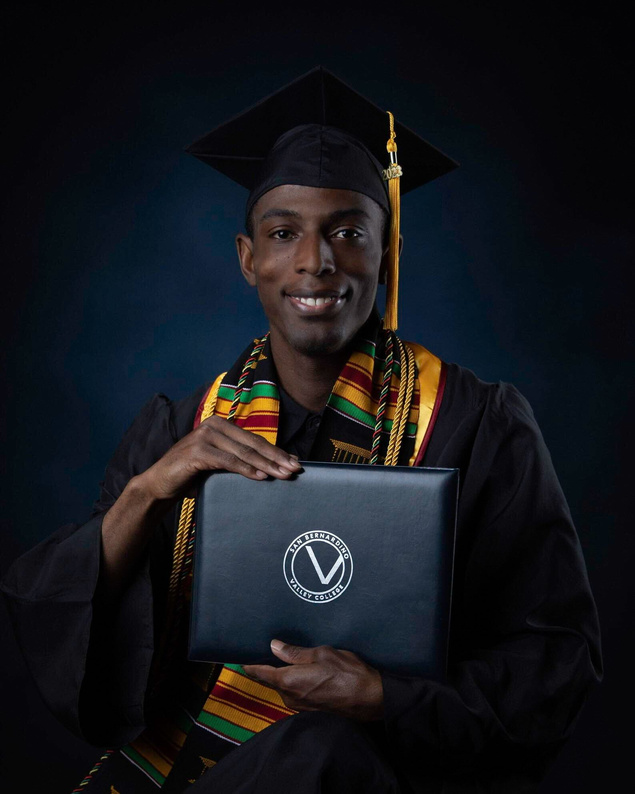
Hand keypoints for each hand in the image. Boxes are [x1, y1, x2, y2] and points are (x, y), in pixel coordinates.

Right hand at [136, 415, 301, 503]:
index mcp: (220, 425)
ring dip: (266, 464)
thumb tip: (271, 467)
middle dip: (276, 457)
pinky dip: (245, 469)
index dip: (276, 451)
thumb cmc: (191, 475)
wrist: (159, 484)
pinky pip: (227, 461)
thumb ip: (238, 460)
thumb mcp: (218, 464)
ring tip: (282, 474)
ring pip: (243, 452)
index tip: (294, 462)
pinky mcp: (197, 451)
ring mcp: (204, 437)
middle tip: (294, 469)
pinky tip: (260, 476)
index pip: (254, 439)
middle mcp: (213, 426)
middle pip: (252, 444)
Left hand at [243, 640, 383, 721]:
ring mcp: (299, 705)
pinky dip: (292, 681)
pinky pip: (294, 692)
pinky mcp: (309, 709)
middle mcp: (289, 697)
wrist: (369, 699)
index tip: (239, 657)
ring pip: (282, 686)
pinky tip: (301, 670)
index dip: (248, 664)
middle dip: (265, 666)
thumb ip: (295, 652)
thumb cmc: (347, 673)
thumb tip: (274, 646)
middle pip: (270, 680)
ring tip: (285, 656)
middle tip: (264, 649)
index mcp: (288, 681)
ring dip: (281, 674)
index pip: (259, 673)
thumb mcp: (321, 653)